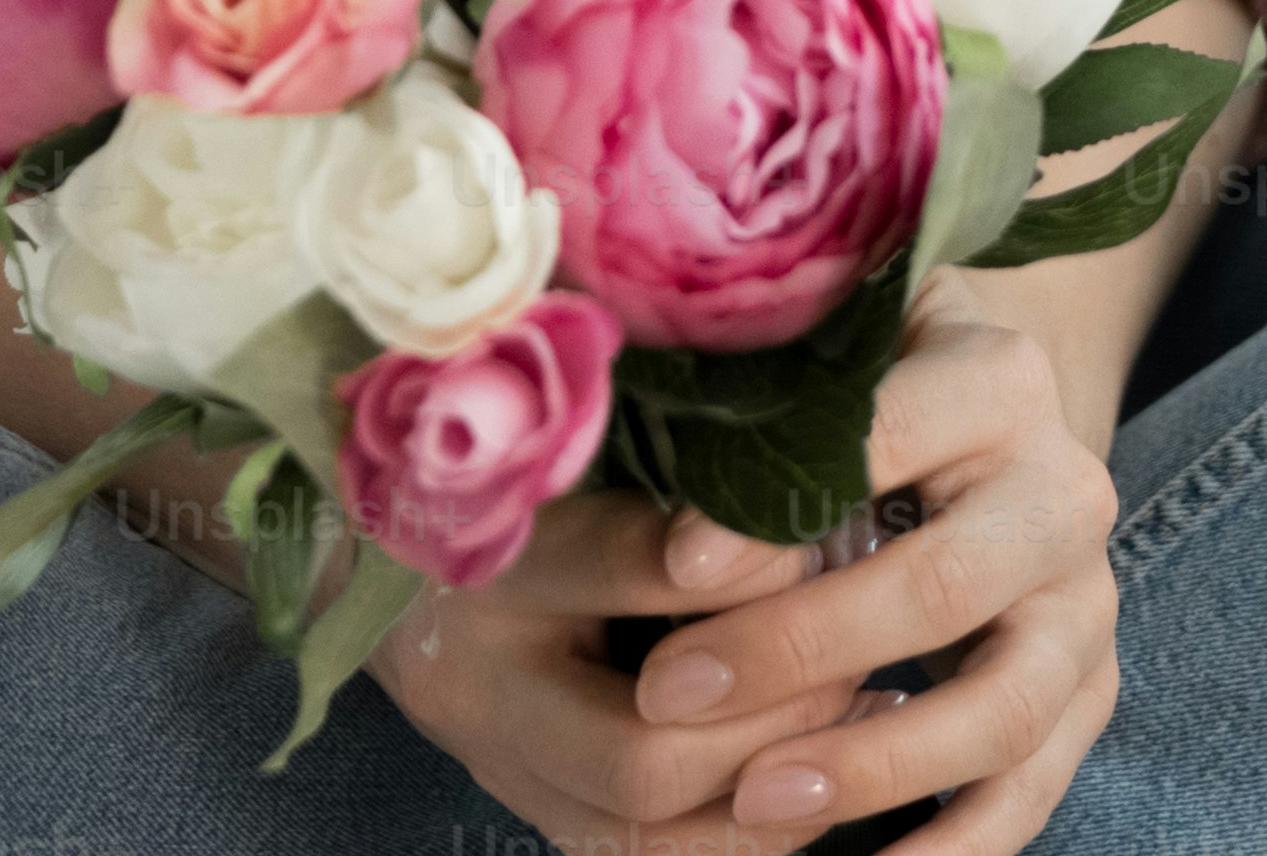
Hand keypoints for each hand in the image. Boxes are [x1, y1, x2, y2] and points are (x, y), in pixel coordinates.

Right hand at [363, 483, 857, 853]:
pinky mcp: (547, 818)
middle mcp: (481, 689)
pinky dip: (760, 826)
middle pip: (642, 755)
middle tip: (852, 645)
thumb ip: (678, 464)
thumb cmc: (522, 480)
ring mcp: (509, 772)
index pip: (621, 569)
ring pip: (655, 833)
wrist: (406, 569)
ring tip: (859, 709)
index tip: (814, 538)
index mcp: (484, 565)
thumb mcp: (580, 449)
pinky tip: (828, 759)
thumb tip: (808, 482)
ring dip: (777, 783)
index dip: (740, 564)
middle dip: (772, 713)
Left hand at [616, 296, 1127, 854]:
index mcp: (998, 382)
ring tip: (753, 797)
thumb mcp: (823, 370)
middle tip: (669, 691)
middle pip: (944, 587)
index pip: (889, 437)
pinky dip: (950, 846)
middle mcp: (1063, 494)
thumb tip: (678, 547)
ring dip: (875, 765)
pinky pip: (1028, 793)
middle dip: (800, 650)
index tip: (672, 565)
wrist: (979, 435)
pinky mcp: (1087, 694)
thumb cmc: (866, 394)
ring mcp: (1084, 606)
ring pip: (1003, 707)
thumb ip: (765, 423)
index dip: (778, 503)